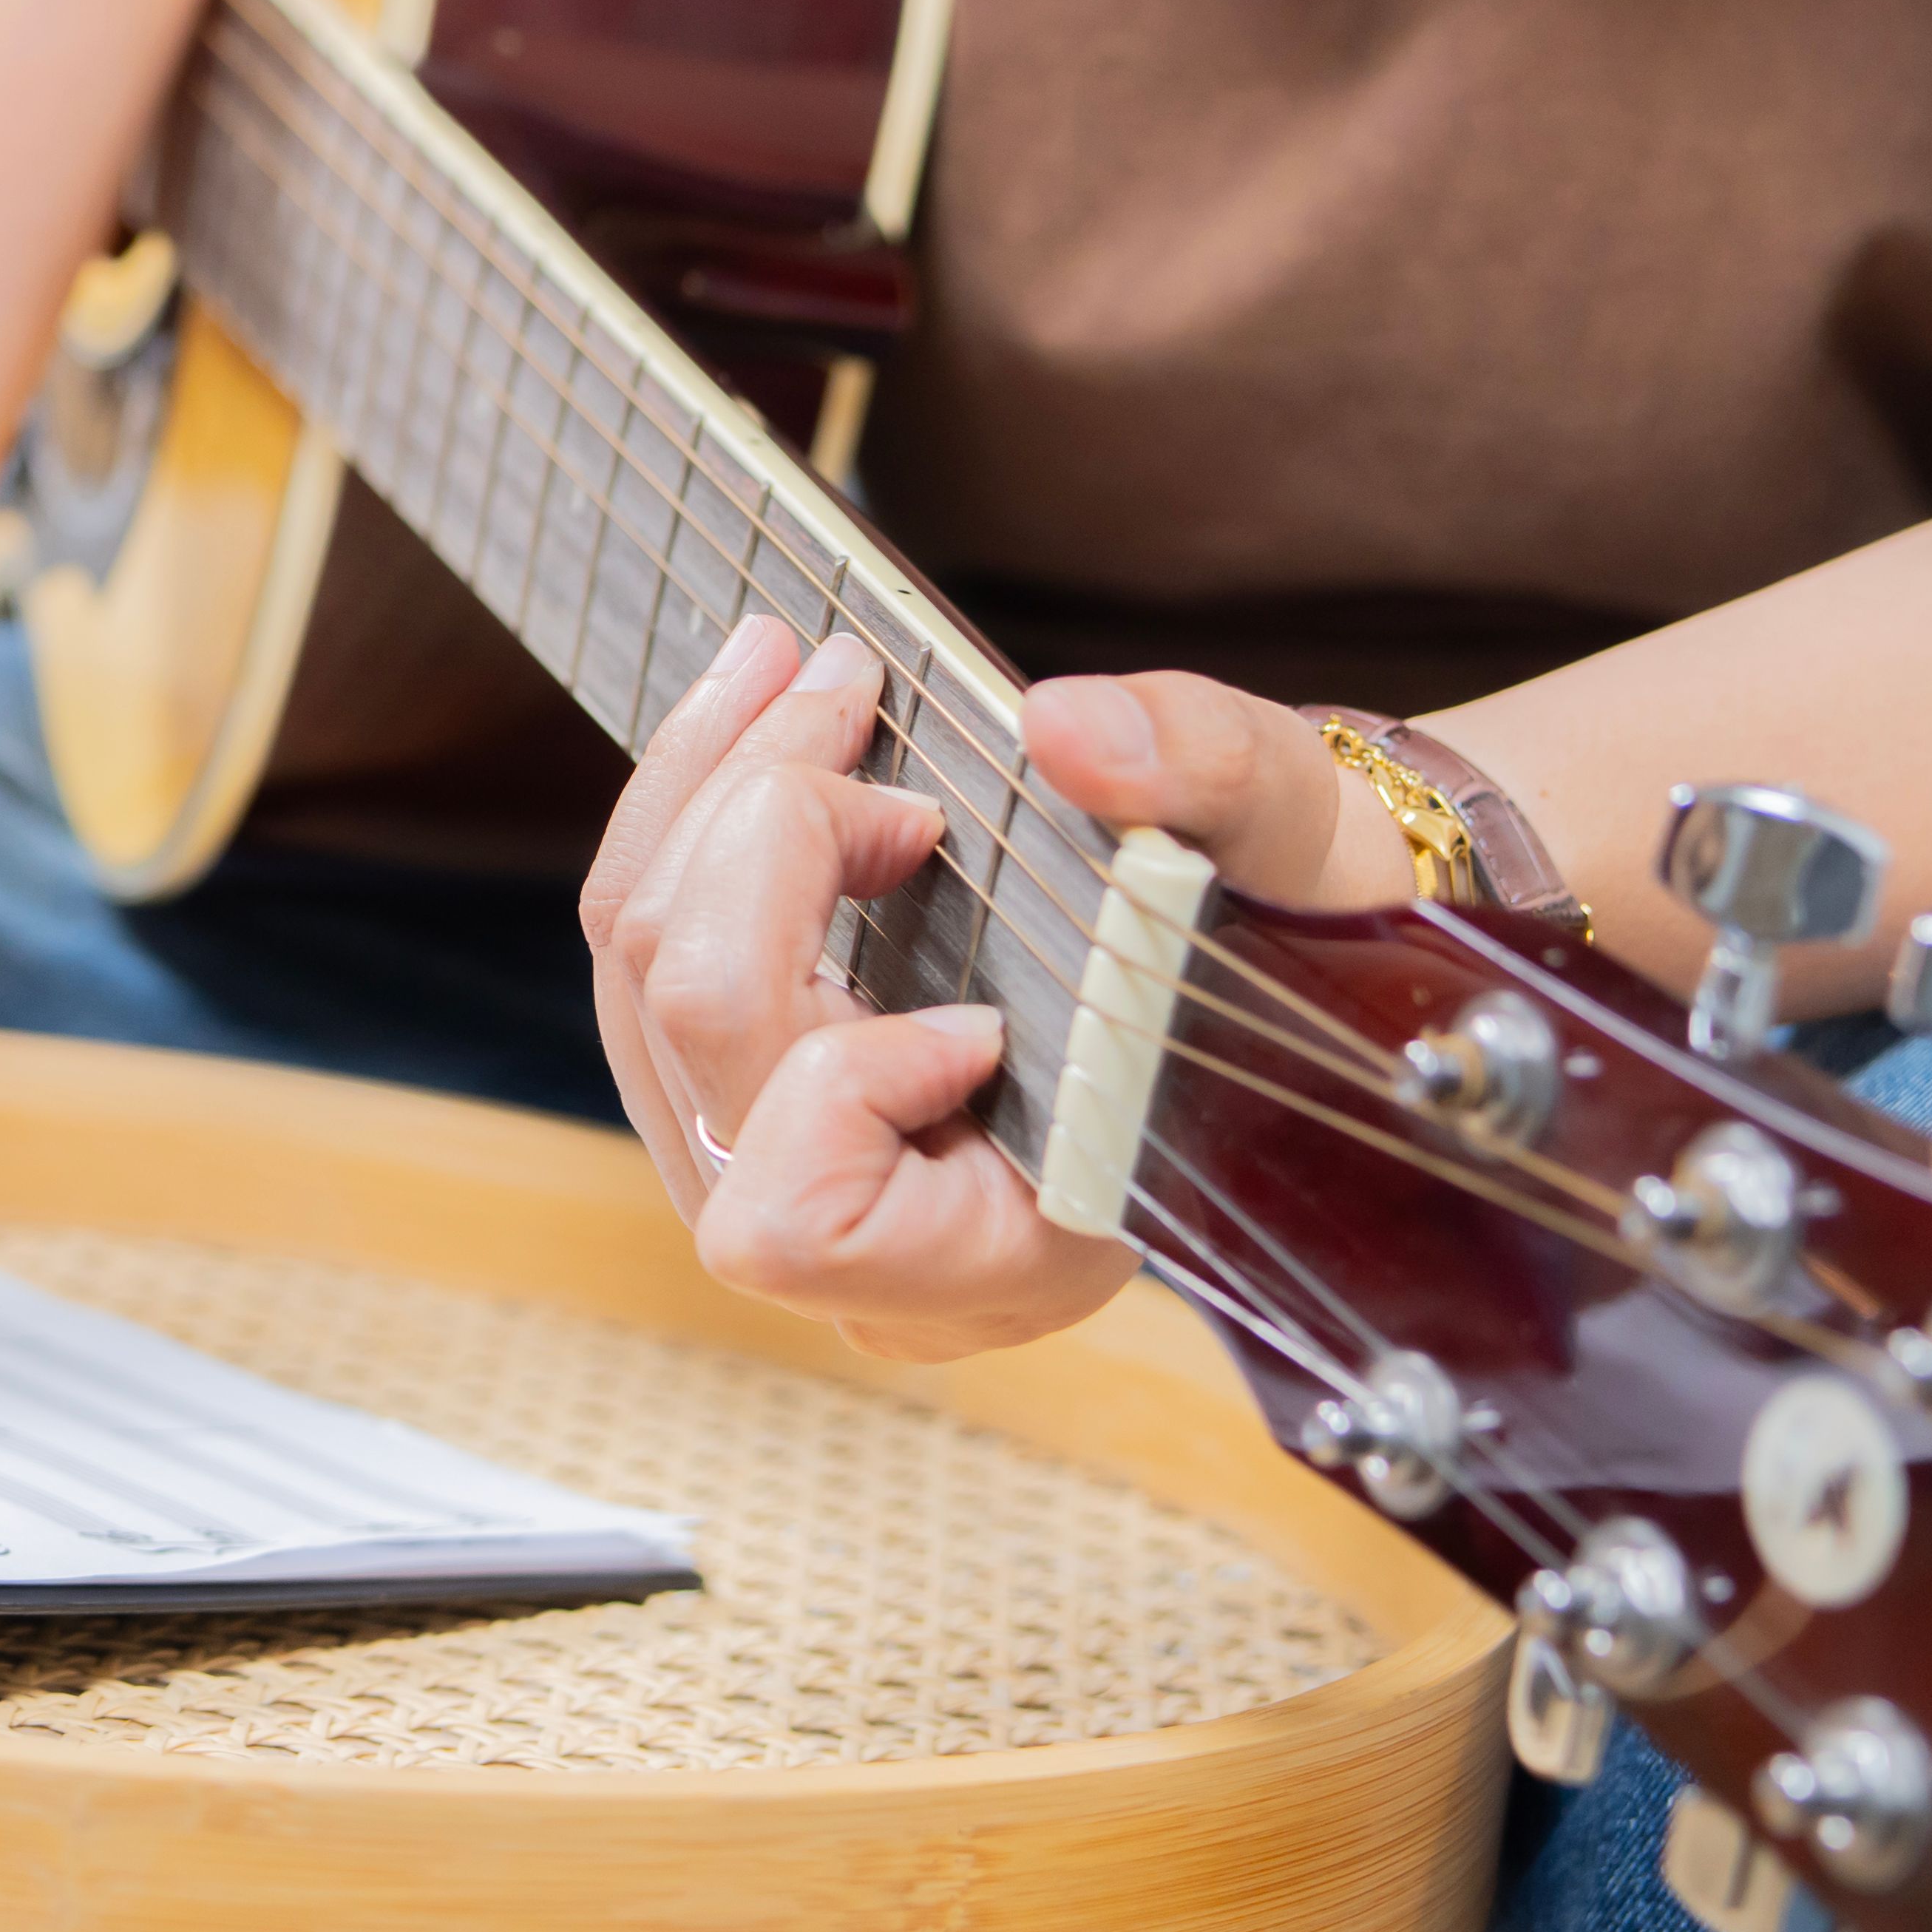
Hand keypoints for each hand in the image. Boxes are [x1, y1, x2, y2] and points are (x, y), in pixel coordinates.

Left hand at [581, 617, 1426, 1361]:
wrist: (1268, 953)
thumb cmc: (1294, 932)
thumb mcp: (1295, 847)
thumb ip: (1208, 782)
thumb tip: (1068, 728)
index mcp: (998, 1265)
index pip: (801, 1220)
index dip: (850, 1079)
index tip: (983, 1013)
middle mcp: (850, 1251)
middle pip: (699, 1028)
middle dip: (760, 826)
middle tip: (860, 695)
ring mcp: (765, 1171)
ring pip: (636, 978)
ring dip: (699, 792)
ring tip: (798, 666)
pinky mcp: (723, 1087)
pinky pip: (636, 952)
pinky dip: (686, 814)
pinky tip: (761, 711)